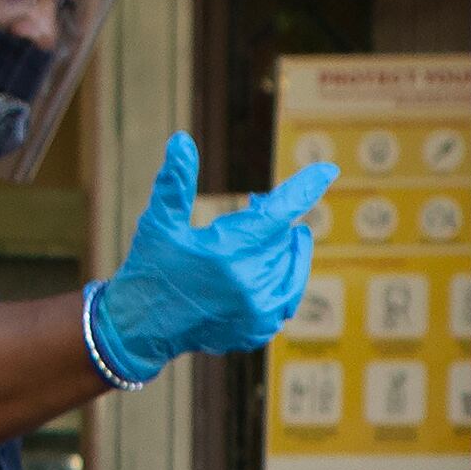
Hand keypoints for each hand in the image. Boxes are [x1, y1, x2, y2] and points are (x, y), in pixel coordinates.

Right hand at [85, 135, 339, 381]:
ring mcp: (256, 312)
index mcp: (227, 253)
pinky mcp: (258, 330)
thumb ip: (175, 182)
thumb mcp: (159, 222)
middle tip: (259, 201)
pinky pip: (286, 297)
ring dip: (286, 247)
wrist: (142, 327)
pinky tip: (274, 265)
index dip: (305, 189)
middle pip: (283, 240)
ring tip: (279, 231)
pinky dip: (285, 277)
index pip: (279, 213)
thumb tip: (182, 139)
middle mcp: (248, 285)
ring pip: (291, 269)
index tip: (328, 170)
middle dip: (276, 218)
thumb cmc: (149, 267)